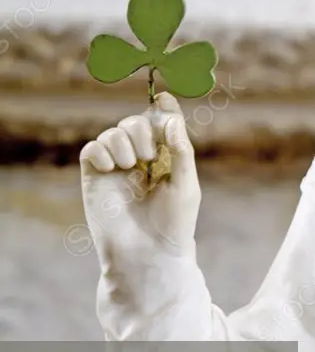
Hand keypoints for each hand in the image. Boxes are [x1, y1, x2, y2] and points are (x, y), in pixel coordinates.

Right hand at [80, 91, 200, 269]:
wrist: (147, 255)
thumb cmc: (173, 224)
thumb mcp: (186, 184)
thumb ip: (180, 150)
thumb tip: (172, 118)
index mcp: (164, 159)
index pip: (161, 124)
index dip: (162, 108)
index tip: (162, 96)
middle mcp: (139, 161)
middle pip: (134, 122)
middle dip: (142, 129)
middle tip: (149, 156)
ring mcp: (116, 169)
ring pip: (113, 132)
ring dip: (124, 142)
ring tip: (132, 167)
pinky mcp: (95, 179)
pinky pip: (92, 149)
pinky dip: (102, 151)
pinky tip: (113, 168)